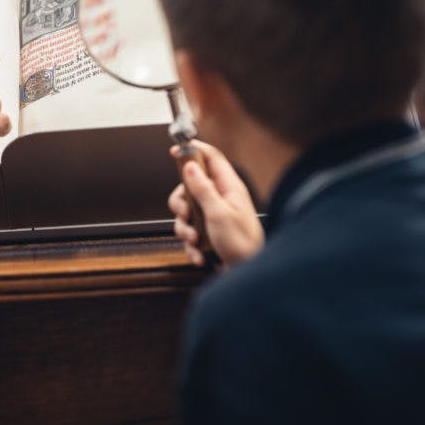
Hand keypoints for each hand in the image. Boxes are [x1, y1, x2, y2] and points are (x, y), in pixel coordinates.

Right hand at [168, 141, 263, 268]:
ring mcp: (214, 216)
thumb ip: (202, 189)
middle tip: (186, 213)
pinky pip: (189, 231)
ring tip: (195, 239)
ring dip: (184, 228)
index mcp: (229, 188)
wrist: (249, 274)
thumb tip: (189, 166)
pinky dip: (190, 245)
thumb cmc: (244, 245)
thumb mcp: (219, 214)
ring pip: (186, 211)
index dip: (193, 150)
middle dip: (181, 202)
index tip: (175, 150)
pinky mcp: (208, 233)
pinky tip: (200, 253)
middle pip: (190, 186)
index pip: (211, 157)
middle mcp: (221, 199)